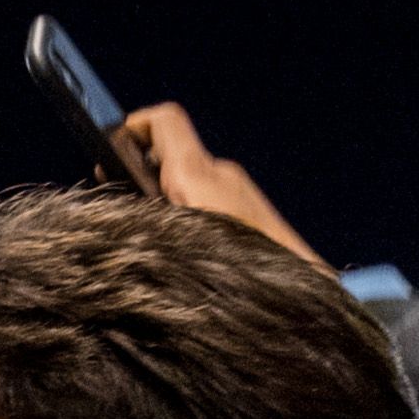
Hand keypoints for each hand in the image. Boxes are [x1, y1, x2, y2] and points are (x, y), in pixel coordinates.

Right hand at [115, 102, 326, 268]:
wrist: (307, 295)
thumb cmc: (248, 274)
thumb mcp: (180, 244)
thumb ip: (150, 216)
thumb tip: (125, 203)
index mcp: (199, 175)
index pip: (165, 122)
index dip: (134, 127)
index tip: (111, 154)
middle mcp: (222, 175)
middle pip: (174, 157)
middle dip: (142, 179)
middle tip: (123, 211)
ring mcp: (240, 194)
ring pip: (191, 184)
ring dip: (167, 205)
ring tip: (157, 245)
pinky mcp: (252, 215)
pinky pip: (210, 204)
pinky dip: (191, 219)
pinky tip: (190, 257)